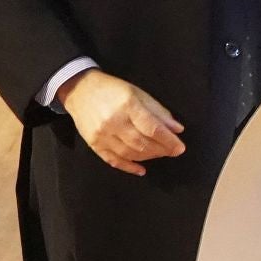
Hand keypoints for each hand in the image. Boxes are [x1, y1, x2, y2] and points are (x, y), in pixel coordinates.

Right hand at [60, 70, 185, 176]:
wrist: (81, 90)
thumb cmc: (113, 90)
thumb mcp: (139, 93)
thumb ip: (158, 112)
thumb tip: (177, 129)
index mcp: (128, 105)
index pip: (152, 128)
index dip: (168, 140)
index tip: (180, 148)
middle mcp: (114, 122)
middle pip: (142, 143)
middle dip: (161, 150)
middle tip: (172, 152)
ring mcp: (102, 135)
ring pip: (130, 153)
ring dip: (148, 157)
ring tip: (159, 154)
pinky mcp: (93, 144)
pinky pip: (113, 160)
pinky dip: (129, 167)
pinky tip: (141, 170)